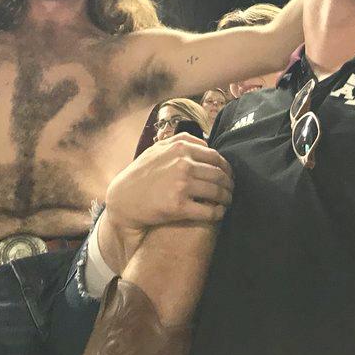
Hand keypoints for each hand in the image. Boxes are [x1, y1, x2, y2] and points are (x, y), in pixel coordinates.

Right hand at [104, 133, 232, 236]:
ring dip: (227, 198)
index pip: (215, 156)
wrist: (123, 199)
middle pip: (219, 174)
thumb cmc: (140, 174)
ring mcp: (181, 184)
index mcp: (180, 148)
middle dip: (229, 183)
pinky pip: (209, 210)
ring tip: (227, 201)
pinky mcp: (179, 206)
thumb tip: (204, 141)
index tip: (228, 174)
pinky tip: (219, 213)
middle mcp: (182, 163)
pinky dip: (218, 213)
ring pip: (217, 191)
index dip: (226, 167)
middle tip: (232, 190)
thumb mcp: (157, 150)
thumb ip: (180, 142)